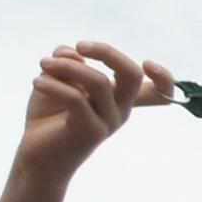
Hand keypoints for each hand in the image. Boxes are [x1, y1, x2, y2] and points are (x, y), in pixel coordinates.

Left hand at [17, 42, 176, 180]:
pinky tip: (37, 83)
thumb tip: (74, 53)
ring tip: (43, 64)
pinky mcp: (90, 132)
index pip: (160, 93)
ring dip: (65, 65)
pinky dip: (52, 84)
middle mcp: (120, 110)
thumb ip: (69, 60)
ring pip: (98, 81)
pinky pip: (75, 98)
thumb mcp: (58, 78)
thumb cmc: (49, 116)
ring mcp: (108, 122)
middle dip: (107, 52)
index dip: (164, 77)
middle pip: (132, 74)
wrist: (37, 155)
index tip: (147, 64)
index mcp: (119, 98)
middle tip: (80, 46)